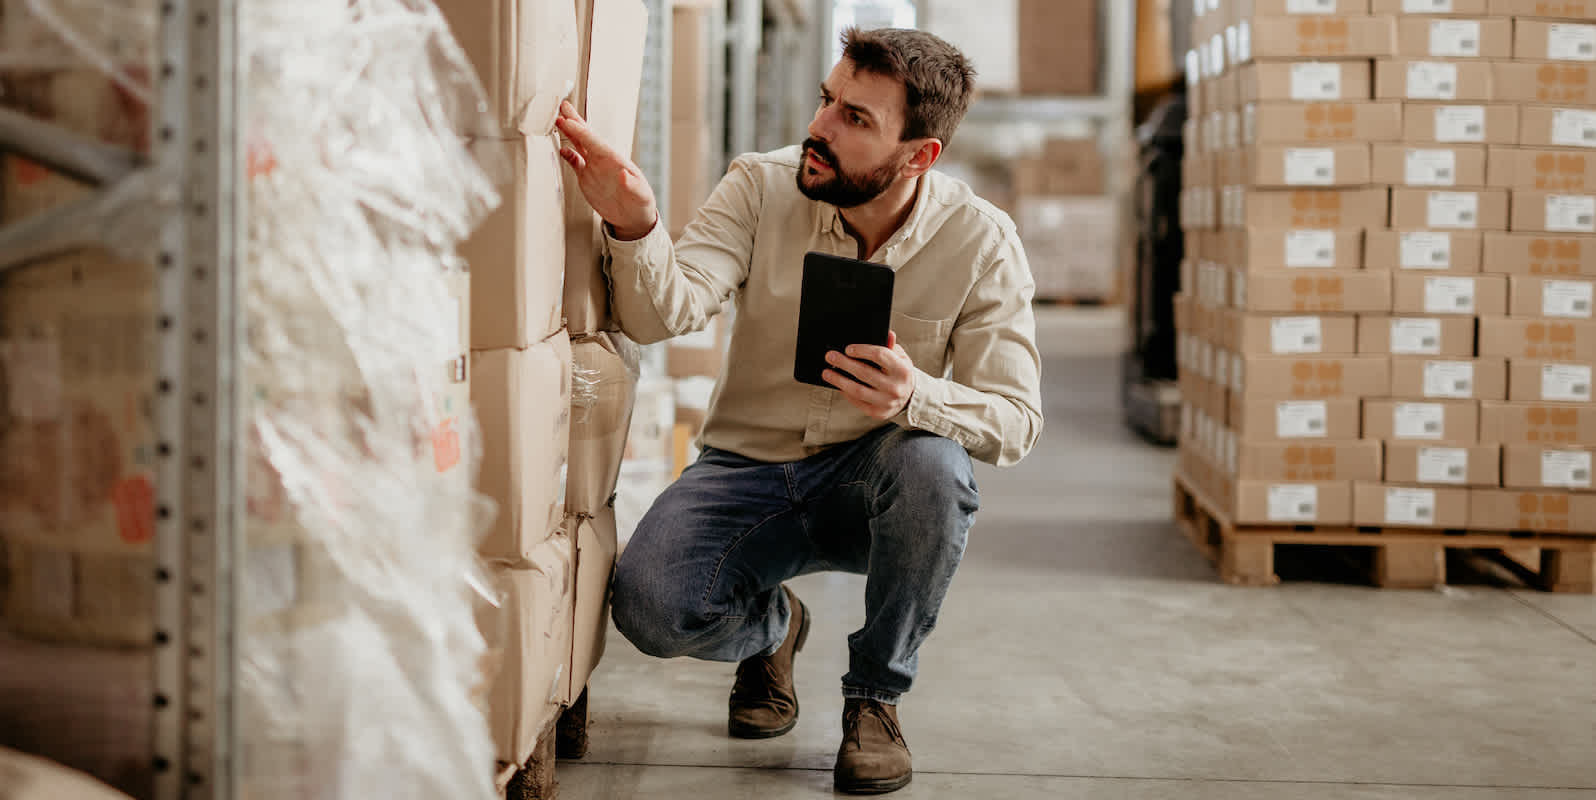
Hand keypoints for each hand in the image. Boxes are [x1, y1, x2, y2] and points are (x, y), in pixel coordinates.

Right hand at [554, 100, 658, 239]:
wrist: (634, 218)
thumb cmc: (641, 205)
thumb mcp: (641, 196)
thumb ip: (632, 185)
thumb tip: (623, 174)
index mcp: (615, 161)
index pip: (595, 142)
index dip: (581, 131)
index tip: (568, 121)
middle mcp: (603, 161)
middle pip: (587, 137)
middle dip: (575, 121)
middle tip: (563, 105)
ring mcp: (595, 168)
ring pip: (579, 145)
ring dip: (569, 133)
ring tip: (558, 119)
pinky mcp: (588, 178)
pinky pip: (576, 162)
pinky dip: (568, 155)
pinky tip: (561, 148)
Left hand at [822, 331, 914, 419]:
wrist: (909, 398)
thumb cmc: (900, 374)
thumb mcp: (901, 358)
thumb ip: (891, 346)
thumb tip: (887, 334)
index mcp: (902, 370)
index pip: (879, 355)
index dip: (862, 350)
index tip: (848, 349)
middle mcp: (895, 387)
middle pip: (864, 372)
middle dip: (844, 363)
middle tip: (830, 356)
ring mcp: (886, 402)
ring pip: (857, 390)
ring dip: (839, 380)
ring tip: (827, 373)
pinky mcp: (877, 412)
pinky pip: (857, 401)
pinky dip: (845, 392)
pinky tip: (838, 385)